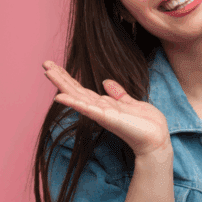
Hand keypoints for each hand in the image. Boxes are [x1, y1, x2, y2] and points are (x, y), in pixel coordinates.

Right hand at [42, 61, 171, 157]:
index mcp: (104, 104)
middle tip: (45, 63)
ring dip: (62, 85)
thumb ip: (118, 94)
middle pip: (75, 91)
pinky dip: (73, 102)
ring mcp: (101, 114)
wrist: (156, 138)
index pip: (81, 89)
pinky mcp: (107, 118)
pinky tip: (59, 97)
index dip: (68, 77)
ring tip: (48, 72)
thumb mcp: (130, 102)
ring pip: (77, 97)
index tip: (54, 65)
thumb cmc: (145, 123)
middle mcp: (99, 109)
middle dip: (60, 77)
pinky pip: (87, 109)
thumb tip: (106, 82)